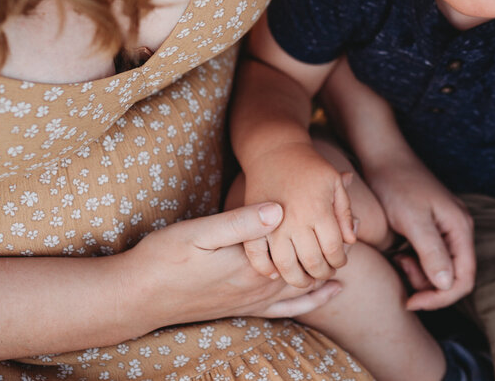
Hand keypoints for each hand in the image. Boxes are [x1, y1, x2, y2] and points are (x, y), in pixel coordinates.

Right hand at [124, 203, 342, 331]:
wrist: (138, 297)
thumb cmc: (164, 258)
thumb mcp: (198, 231)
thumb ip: (240, 222)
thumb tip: (278, 208)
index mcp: (253, 263)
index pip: (301, 238)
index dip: (324, 214)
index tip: (342, 186)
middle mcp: (259, 286)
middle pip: (309, 260)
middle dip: (333, 238)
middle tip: (355, 211)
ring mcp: (253, 300)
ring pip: (304, 284)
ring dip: (329, 265)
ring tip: (350, 244)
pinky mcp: (243, 308)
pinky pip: (287, 308)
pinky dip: (312, 301)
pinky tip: (330, 293)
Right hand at [240, 142, 355, 286]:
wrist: (274, 151)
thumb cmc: (310, 168)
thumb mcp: (335, 183)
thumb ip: (344, 212)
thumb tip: (351, 241)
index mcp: (318, 210)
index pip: (334, 250)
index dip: (340, 261)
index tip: (340, 262)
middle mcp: (295, 221)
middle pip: (312, 262)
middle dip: (322, 273)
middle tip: (324, 273)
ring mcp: (271, 226)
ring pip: (286, 266)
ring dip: (298, 279)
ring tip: (305, 279)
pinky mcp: (252, 226)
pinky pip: (256, 257)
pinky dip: (265, 270)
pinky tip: (276, 274)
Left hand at [366, 157, 474, 309]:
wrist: (384, 157)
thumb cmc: (397, 184)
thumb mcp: (413, 220)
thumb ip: (431, 253)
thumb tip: (447, 285)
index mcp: (460, 228)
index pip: (464, 279)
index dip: (440, 298)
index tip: (412, 301)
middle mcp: (459, 229)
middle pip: (454, 276)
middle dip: (428, 286)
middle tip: (402, 275)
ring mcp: (447, 228)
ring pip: (441, 269)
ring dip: (420, 275)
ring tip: (399, 260)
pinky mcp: (433, 227)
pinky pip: (432, 257)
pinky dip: (416, 263)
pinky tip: (400, 254)